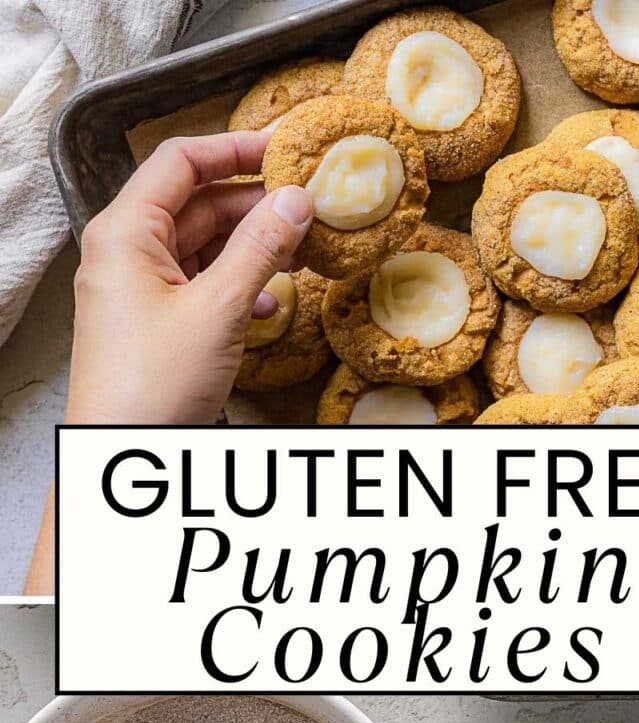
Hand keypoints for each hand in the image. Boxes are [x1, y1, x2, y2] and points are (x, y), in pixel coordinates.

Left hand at [66, 131, 312, 425]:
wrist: (124, 453)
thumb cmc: (154, 385)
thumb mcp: (218, 311)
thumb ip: (260, 250)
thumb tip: (296, 201)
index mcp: (126, 233)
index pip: (180, 161)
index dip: (234, 148)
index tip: (285, 149)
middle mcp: (126, 253)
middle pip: (197, 205)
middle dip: (255, 206)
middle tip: (309, 208)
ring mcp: (139, 290)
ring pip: (204, 248)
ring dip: (253, 250)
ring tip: (303, 255)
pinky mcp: (154, 324)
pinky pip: (200, 287)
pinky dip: (237, 288)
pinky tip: (270, 306)